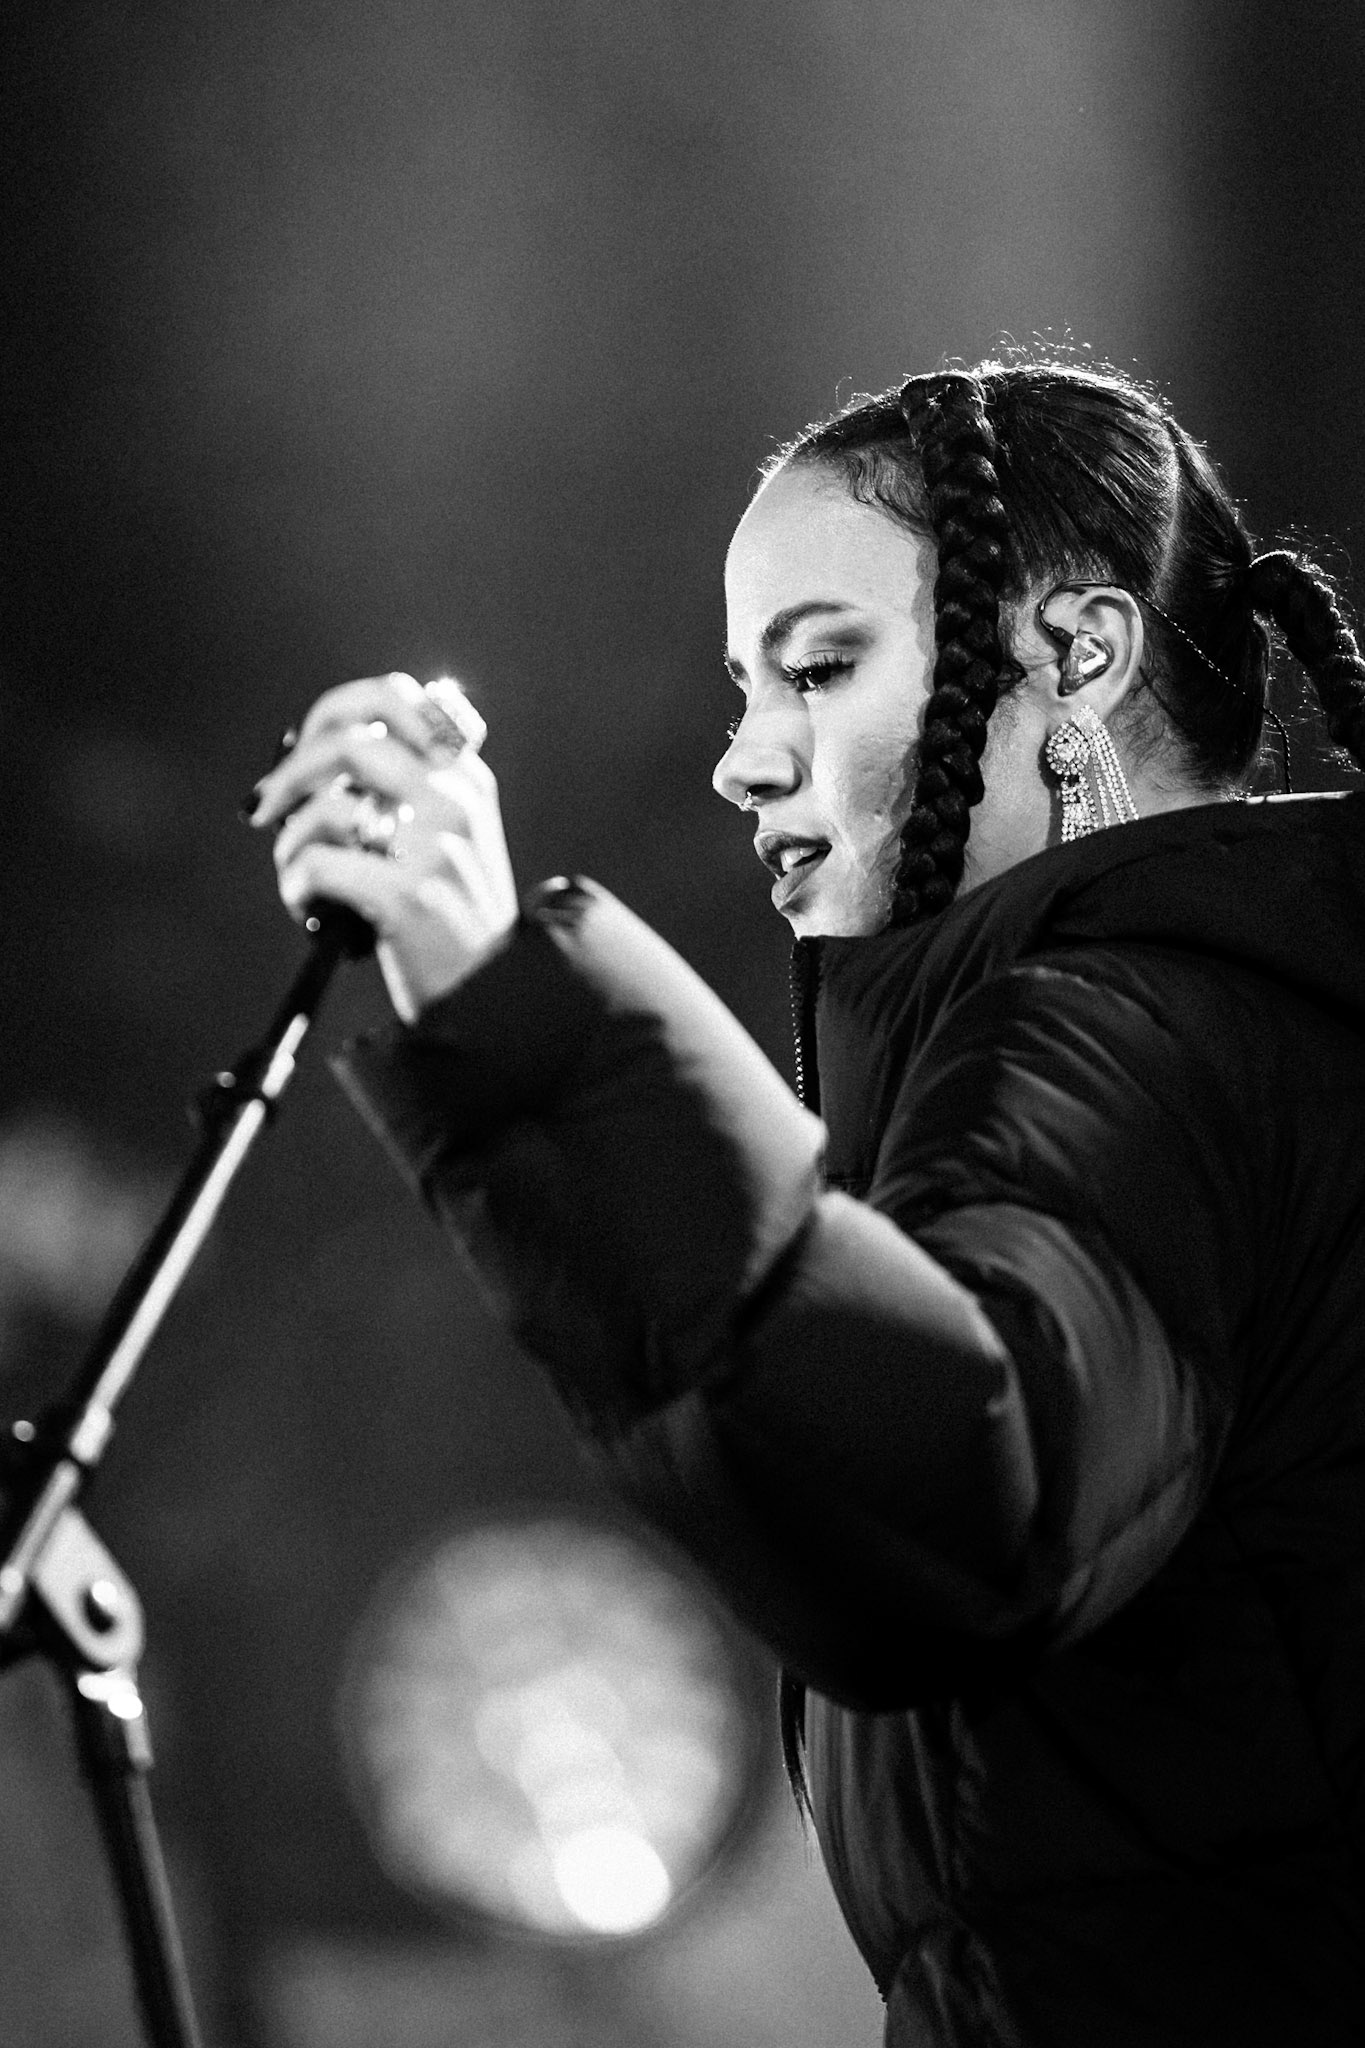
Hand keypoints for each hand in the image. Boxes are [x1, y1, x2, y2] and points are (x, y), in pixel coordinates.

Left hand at [250, 672, 518, 1022]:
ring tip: (299, 877)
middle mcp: (455, 800)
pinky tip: (308, 909)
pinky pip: (316, 865)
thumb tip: (312, 757)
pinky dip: (295, 886)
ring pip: (326, 806)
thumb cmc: (455, 920)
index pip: (395, 697)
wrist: (493, 995)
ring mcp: (435, 846)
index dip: (332, 713)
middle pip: (348, 740)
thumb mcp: (455, 839)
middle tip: (264, 807)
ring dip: (289, 843)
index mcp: (465, 777)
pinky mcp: (407, 895)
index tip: (303, 749)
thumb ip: (411, 790)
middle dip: (289, 773)